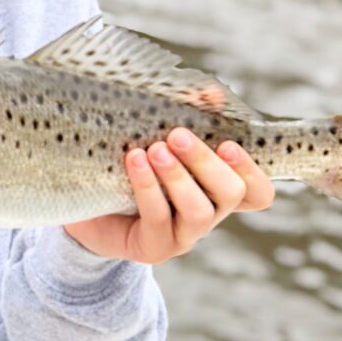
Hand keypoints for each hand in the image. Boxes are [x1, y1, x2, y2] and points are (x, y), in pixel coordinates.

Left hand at [64, 127, 274, 264]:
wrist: (84, 204)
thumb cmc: (129, 165)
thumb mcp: (157, 136)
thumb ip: (188, 115)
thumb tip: (210, 93)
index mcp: (216, 189)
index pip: (257, 192)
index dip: (253, 171)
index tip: (228, 143)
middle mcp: (207, 213)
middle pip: (231, 194)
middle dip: (206, 162)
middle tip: (178, 135)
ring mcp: (184, 235)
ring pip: (199, 211)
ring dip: (179, 177)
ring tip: (156, 150)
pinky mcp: (155, 247)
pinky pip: (158, 217)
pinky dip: (148, 186)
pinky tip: (135, 161)